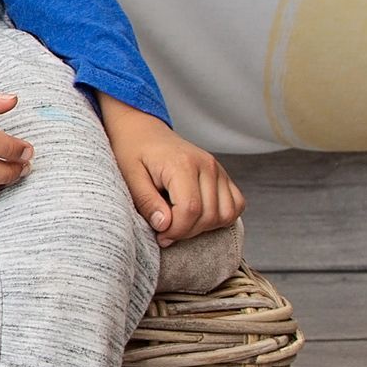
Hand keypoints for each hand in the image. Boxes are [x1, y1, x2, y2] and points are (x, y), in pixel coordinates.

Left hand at [98, 97, 242, 245]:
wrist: (144, 132)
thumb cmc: (133, 152)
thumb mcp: (130, 177)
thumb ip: (147, 202)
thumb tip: (164, 226)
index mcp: (182, 164)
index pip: (190, 209)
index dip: (176, 230)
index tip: (160, 235)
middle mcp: (207, 165)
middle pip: (209, 215)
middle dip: (187, 232)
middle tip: (165, 232)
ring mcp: (218, 170)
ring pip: (226, 214)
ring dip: (204, 227)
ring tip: (180, 223)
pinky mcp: (223, 175)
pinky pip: (236, 204)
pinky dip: (221, 217)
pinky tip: (197, 217)